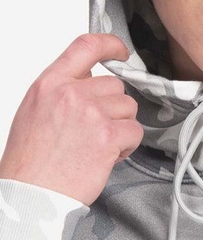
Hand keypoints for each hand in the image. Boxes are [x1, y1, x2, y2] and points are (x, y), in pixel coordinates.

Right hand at [0, 34, 143, 203]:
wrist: (32, 194)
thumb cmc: (30, 162)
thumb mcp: (35, 111)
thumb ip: (62, 92)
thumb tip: (88, 82)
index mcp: (50, 84)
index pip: (86, 46)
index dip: (109, 45)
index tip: (120, 50)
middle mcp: (71, 94)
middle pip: (114, 85)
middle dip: (112, 108)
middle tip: (96, 130)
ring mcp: (91, 113)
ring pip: (128, 108)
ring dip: (120, 127)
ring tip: (97, 146)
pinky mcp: (108, 136)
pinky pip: (135, 131)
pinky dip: (127, 146)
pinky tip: (107, 156)